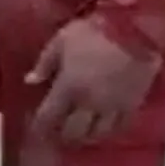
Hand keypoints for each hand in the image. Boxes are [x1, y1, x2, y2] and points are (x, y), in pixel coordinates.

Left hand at [28, 17, 157, 143]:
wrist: (134, 29)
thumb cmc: (93, 31)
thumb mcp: (61, 40)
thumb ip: (44, 62)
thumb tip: (30, 81)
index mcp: (68, 87)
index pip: (49, 117)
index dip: (40, 127)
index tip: (36, 130)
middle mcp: (89, 103)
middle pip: (73, 132)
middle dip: (63, 135)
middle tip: (60, 133)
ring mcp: (112, 107)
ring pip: (97, 134)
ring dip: (87, 136)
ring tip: (83, 133)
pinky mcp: (133, 104)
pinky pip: (121, 127)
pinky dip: (110, 130)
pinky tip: (106, 126)